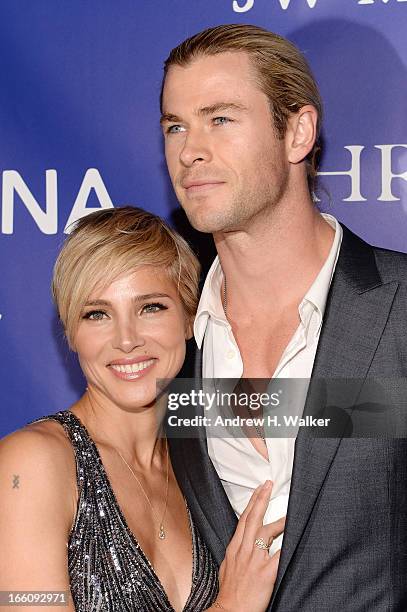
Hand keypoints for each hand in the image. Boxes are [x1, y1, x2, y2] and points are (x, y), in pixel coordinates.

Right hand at [212, 481, 284, 611]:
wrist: (230, 610)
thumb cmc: (229, 593)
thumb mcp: (227, 567)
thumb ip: (236, 553)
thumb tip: (243, 544)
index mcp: (234, 548)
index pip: (243, 519)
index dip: (252, 502)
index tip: (258, 489)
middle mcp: (244, 550)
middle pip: (253, 518)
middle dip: (261, 499)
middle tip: (268, 485)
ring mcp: (255, 560)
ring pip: (267, 532)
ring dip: (279, 520)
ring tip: (289, 511)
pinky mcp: (266, 572)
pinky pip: (279, 555)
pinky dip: (287, 545)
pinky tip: (295, 536)